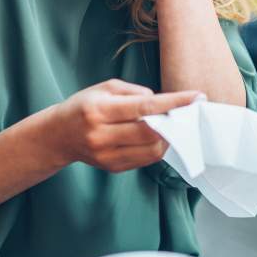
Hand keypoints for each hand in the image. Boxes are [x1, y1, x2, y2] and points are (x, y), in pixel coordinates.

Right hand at [54, 78, 203, 172]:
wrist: (58, 135)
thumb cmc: (85, 106)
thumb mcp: (105, 88)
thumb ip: (135, 93)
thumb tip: (162, 103)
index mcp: (99, 110)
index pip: (145, 107)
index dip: (175, 102)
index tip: (197, 97)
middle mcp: (102, 135)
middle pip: (152, 133)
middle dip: (175, 121)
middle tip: (186, 111)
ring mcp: (107, 155)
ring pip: (152, 149)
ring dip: (168, 137)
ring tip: (170, 124)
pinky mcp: (113, 168)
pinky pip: (146, 159)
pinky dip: (157, 147)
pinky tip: (157, 136)